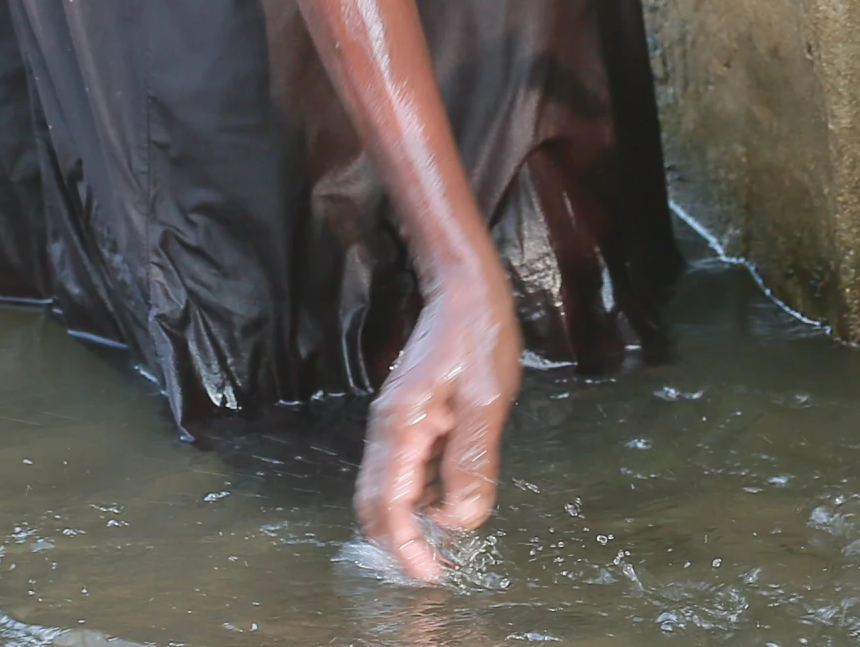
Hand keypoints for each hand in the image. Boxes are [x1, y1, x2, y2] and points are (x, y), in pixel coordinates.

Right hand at [355, 251, 520, 583]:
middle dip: (397, 543)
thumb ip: (471, 459)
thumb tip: (460, 517)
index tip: (431, 573)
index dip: (405, 546)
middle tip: (436, 569)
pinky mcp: (405, 417)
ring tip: (442, 547)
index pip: (388, 504)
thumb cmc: (477, 334)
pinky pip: (399, 470)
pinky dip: (413, 498)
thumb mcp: (486, 398)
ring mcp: (392, 423)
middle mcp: (386, 429)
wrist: (462, 286)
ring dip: (405, 523)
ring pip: (382, 489)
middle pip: (373, 503)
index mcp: (402, 426)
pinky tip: (443, 504)